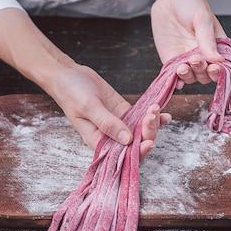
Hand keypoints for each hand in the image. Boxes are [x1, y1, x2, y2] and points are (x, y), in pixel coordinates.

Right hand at [47, 63, 170, 154]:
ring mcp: (118, 123)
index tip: (148, 142)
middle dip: (147, 134)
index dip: (137, 152)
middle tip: (151, 116)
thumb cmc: (71, 93)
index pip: (121, 155)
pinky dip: (152, 116)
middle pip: (135, 145)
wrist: (68, 75)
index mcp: (98, 141)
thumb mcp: (88, 107)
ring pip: (140, 131)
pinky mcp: (123, 111)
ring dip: (151, 124)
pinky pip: (140, 117)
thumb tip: (127, 140)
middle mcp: (110, 136)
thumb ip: (108, 123)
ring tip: (155, 109)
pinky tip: (163, 113)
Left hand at [151, 0, 227, 88]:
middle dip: (201, 71)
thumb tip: (219, 60)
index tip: (214, 68)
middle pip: (205, 75)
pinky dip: (175, 80)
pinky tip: (176, 81)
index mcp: (217, 46)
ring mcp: (186, 59)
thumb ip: (208, 40)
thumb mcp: (202, 18)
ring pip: (191, 77)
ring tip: (182, 67)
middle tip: (195, 60)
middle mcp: (203, 56)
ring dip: (188, 76)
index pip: (222, 66)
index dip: (219, 72)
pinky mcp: (171, 60)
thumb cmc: (191, 4)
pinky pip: (174, 75)